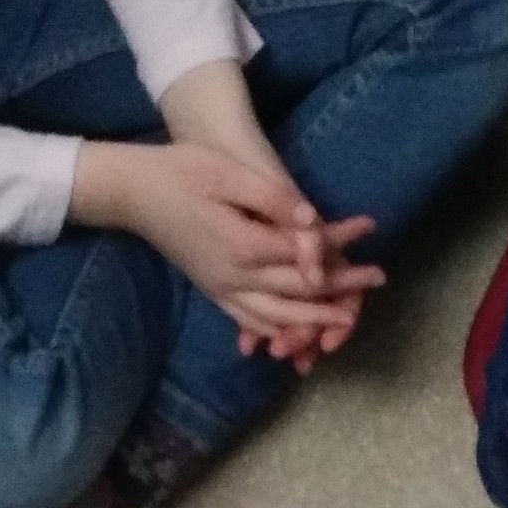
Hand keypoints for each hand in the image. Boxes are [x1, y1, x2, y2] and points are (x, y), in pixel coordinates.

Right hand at [73, 139, 380, 368]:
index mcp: (244, 245)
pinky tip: (290, 336)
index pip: (305, 255)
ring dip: (315, 318)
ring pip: (277, 317)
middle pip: (300, 292)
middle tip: (378, 279)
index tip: (369, 232)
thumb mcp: (228, 173)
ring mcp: (221, 288)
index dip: (341, 246)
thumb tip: (313, 218)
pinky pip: (248, 320)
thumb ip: (273, 199)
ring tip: (346, 318)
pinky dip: (275, 331)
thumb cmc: (179, 171)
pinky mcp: (211, 290)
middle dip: (342, 288)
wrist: (130, 191)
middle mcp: (235, 276)